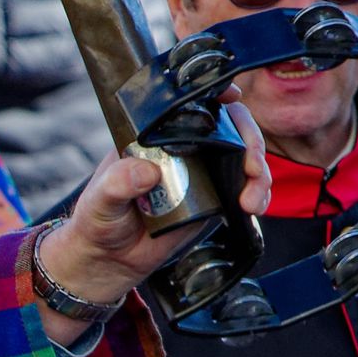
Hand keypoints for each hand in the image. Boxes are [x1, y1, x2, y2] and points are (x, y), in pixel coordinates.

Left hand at [35, 98, 273, 313]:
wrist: (108, 261)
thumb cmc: (98, 220)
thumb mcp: (100, 199)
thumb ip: (117, 183)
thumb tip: (147, 172)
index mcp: (155, 136)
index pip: (190, 106)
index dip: (217, 95)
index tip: (232, 97)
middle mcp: (183, 149)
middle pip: (228, 127)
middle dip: (249, 140)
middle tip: (251, 164)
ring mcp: (201, 173)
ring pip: (242, 158)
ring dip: (259, 171)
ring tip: (251, 197)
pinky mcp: (211, 200)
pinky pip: (241, 189)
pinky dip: (256, 195)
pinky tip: (252, 206)